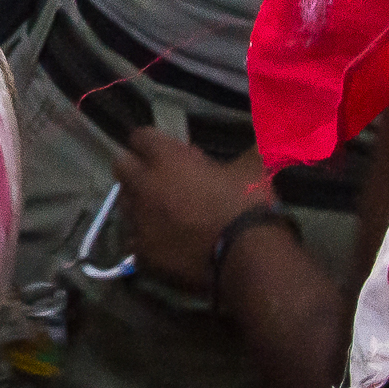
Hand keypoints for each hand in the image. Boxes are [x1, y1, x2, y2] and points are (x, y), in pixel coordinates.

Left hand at [113, 126, 279, 291]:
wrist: (249, 258)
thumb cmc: (248, 205)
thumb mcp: (256, 167)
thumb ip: (254, 144)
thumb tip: (267, 128)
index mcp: (166, 159)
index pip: (140, 136)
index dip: (153, 142)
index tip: (169, 151)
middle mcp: (145, 185)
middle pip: (121, 165)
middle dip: (136, 167)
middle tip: (160, 179)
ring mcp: (141, 221)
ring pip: (123, 203)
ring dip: (138, 202)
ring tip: (162, 212)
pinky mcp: (143, 253)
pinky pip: (133, 239)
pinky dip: (145, 238)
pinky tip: (163, 242)